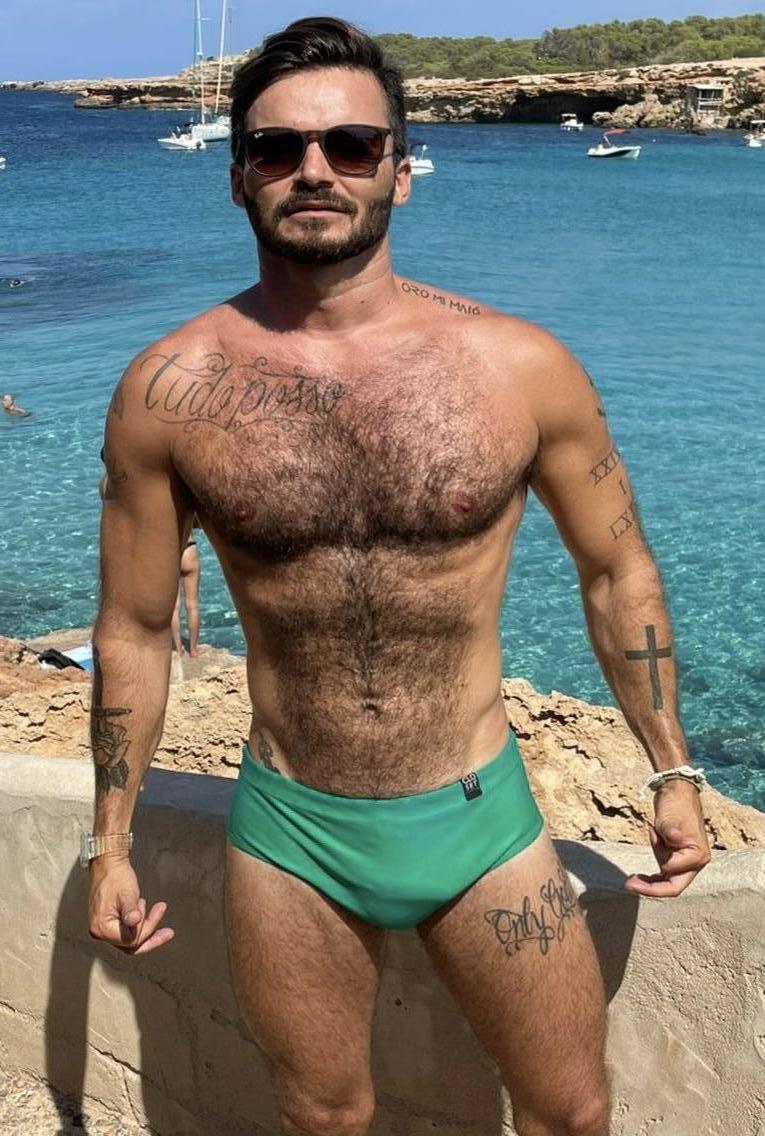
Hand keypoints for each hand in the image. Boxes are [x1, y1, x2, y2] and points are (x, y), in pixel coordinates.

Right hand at [88, 857, 174, 953]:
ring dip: (146, 929)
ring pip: (129, 940)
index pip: (131, 940)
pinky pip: (125, 931)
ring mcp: (102, 928)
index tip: (159, 910)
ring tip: (157, 911)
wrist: (107, 864)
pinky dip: (138, 925)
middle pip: (130, 944)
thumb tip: (134, 922)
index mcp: (102, 927)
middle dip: (150, 935)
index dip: (148, 928)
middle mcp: (99, 932)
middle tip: (168, 932)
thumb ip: (131, 910)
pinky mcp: (107, 922)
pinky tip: (146, 913)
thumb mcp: (127, 893)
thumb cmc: (116, 876)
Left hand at [624, 781, 710, 897]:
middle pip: (673, 886)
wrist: (676, 793)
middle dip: (651, 888)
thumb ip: (670, 833)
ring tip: (640, 862)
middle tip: (629, 885)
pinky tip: (641, 875)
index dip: (658, 864)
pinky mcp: (677, 858)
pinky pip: (665, 874)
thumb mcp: (669, 819)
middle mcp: (695, 863)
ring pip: (667, 880)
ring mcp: (686, 861)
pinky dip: (653, 875)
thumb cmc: (675, 805)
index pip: (674, 876)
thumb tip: (675, 839)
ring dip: (651, 876)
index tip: (652, 836)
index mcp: (697, 856)